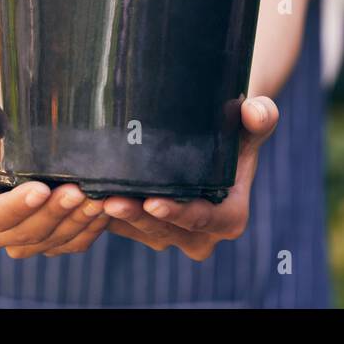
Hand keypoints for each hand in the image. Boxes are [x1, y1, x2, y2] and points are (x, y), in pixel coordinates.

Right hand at [0, 84, 109, 257]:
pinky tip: (105, 209)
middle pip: (21, 235)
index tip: (41, 189)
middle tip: (79, 191)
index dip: (15, 207)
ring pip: (46, 243)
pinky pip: (68, 245)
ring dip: (74, 224)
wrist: (12, 123)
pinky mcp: (45, 238)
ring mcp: (17, 236)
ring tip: (98, 199)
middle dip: (52, 216)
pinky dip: (88, 231)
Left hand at [101, 96, 278, 260]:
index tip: (153, 202)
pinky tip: (81, 195)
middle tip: (109, 200)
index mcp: (229, 218)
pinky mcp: (142, 227)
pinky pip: (121, 227)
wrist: (213, 135)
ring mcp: (169, 233)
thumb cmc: (236, 127)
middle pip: (165, 230)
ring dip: (115, 217)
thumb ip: (262, 116)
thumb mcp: (253, 121)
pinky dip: (103, 214)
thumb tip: (254, 109)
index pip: (202, 221)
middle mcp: (199, 234)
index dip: (178, 214)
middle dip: (136, 218)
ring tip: (91, 196)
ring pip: (139, 230)